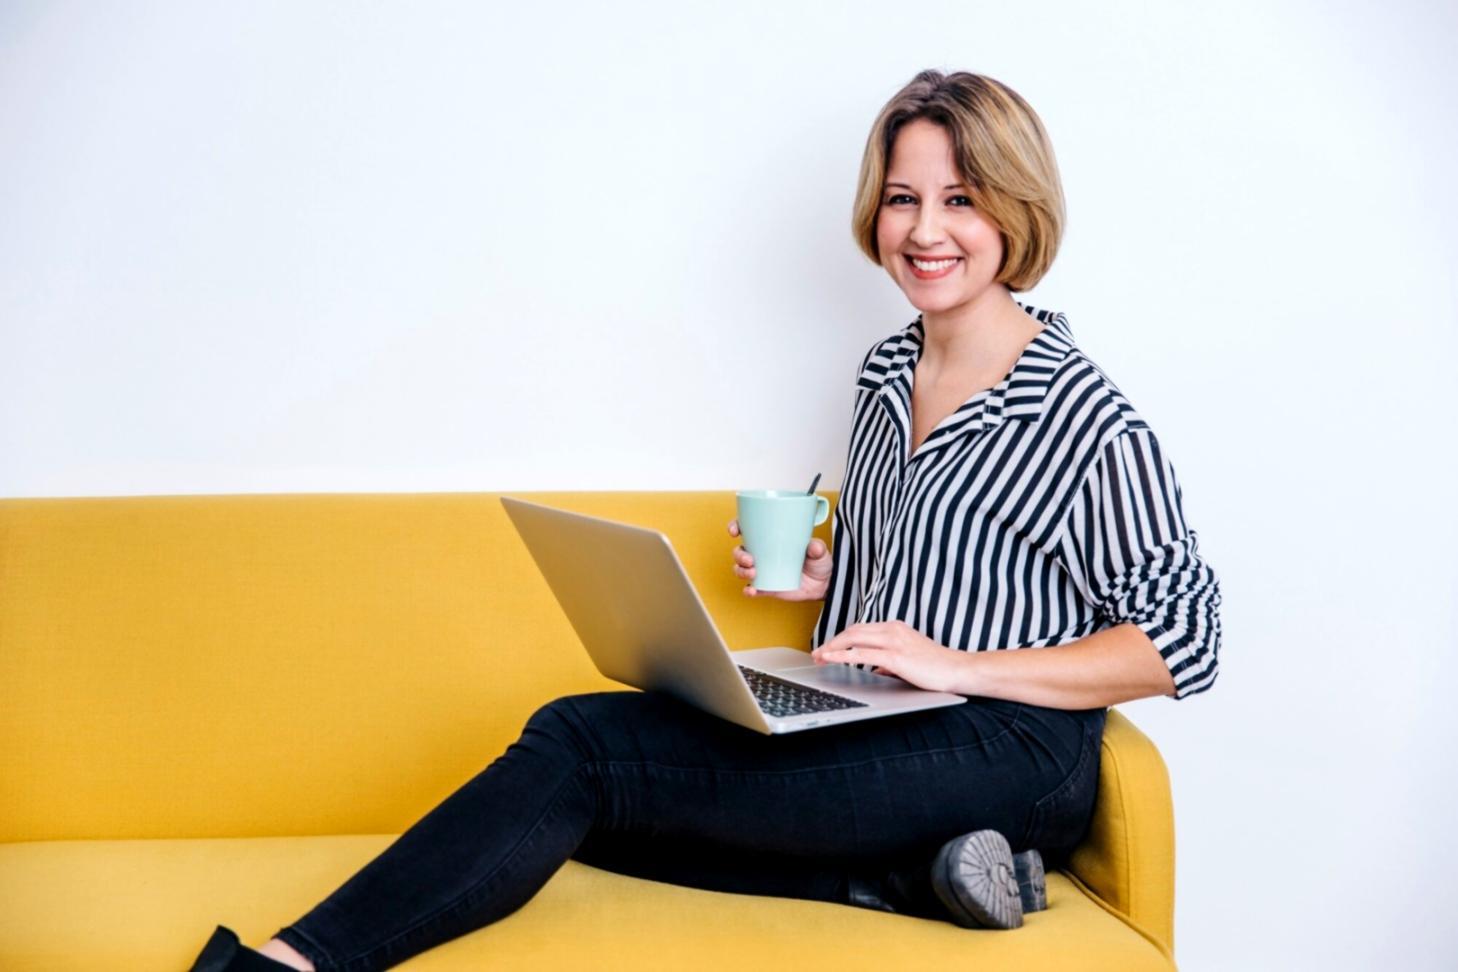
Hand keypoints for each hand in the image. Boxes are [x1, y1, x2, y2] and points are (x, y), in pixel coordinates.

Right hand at [727, 518, 830, 600]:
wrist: (824, 584)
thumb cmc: (818, 561)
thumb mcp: (819, 551)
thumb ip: (817, 547)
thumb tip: (813, 546)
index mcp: (770, 540)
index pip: (747, 530)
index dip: (736, 527)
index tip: (735, 531)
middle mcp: (762, 554)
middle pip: (739, 551)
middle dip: (739, 555)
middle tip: (751, 560)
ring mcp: (763, 571)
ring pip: (740, 569)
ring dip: (741, 570)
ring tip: (753, 573)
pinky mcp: (767, 587)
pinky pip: (752, 589)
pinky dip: (748, 590)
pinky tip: (752, 590)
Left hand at [811, 621, 968, 693]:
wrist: (957, 669)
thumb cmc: (936, 666)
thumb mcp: (908, 659)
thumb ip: (890, 661)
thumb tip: (877, 668)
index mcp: (895, 628)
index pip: (861, 629)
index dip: (842, 638)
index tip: (828, 649)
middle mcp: (892, 629)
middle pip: (853, 630)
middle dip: (832, 641)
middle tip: (817, 654)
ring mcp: (893, 641)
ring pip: (853, 638)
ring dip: (833, 647)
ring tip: (819, 657)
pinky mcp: (895, 655)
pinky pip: (862, 654)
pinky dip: (843, 655)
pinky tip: (831, 659)